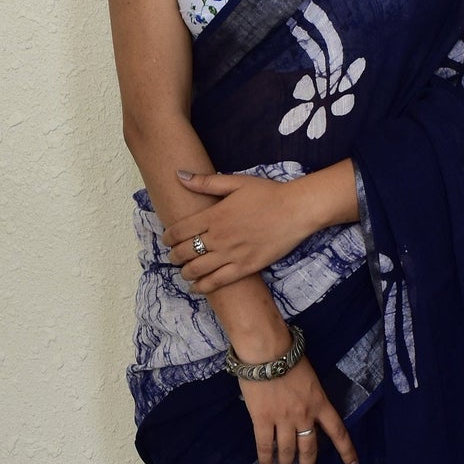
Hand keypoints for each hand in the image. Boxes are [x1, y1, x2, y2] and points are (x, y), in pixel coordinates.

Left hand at [163, 169, 314, 293]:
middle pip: (185, 252)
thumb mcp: (236, 182)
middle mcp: (219, 237)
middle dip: (174, 256)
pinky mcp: (245, 267)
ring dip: (185, 272)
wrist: (296, 210)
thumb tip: (180, 175)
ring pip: (197, 269)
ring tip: (184, 271)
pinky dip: (203, 286)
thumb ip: (206, 182)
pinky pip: (217, 282)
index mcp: (214, 215)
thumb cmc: (268, 193)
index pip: (180, 231)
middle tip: (173, 257)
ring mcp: (231, 254)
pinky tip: (196, 287)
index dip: (168, 237)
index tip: (166, 239)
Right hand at [237, 358, 359, 463]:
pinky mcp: (262, 420)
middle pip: (310, 448)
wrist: (266, 351)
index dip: (347, 452)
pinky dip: (266, 460)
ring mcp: (284, 419)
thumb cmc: (288, 356)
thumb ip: (310, 397)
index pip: (338, 432)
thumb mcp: (310, 377)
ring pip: (288, 451)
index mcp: (320, 403)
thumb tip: (303, 410)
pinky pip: (265, 445)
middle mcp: (305, 415)